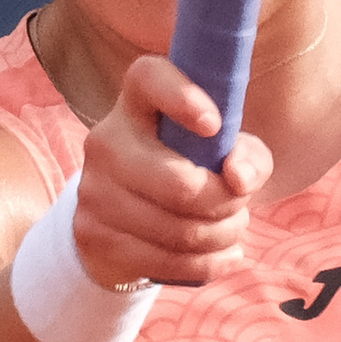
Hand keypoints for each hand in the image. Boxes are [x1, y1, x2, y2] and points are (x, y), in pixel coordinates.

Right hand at [73, 52, 273, 287]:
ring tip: (233, 228)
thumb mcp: (223, 152)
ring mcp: (93, 189)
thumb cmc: (186, 166)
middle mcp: (106, 140)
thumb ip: (248, 155)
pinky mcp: (93, 234)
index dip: (182, 96)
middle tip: (240, 203)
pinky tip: (224, 255)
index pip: (149, 78)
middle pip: (179, 184)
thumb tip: (238, 179)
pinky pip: (167, 261)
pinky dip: (210, 263)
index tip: (215, 126)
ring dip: (223, 235)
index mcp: (137, 102)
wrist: (123, 216)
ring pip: (178, 230)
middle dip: (227, 203)